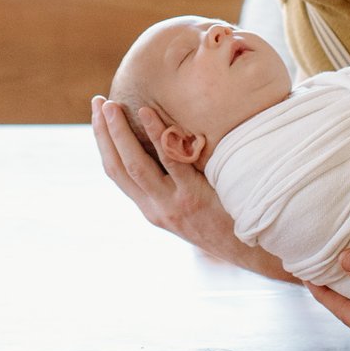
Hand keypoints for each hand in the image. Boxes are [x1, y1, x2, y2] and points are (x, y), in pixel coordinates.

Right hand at [89, 96, 291, 279]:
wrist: (253, 248)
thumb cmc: (225, 219)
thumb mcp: (190, 208)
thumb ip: (175, 184)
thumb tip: (167, 145)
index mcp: (151, 209)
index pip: (116, 174)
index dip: (103, 144)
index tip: (97, 117)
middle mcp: (156, 208)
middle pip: (118, 167)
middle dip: (104, 134)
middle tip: (98, 103)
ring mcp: (173, 203)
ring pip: (136, 164)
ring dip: (120, 133)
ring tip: (113, 105)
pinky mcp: (193, 196)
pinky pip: (170, 161)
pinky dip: (156, 135)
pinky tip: (149, 113)